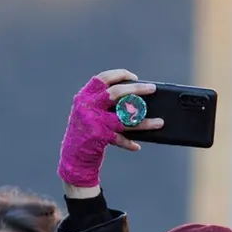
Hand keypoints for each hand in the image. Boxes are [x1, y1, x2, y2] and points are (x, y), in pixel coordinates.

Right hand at [58, 69, 162, 190]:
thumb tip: (136, 99)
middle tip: (152, 89)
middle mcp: (87, 105)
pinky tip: (137, 146)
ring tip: (159, 122)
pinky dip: (129, 143)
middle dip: (137, 89)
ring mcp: (93, 120)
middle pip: (116, 92)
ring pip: (124, 117)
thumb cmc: (86, 132)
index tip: (134, 77)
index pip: (103, 78)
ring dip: (144, 121)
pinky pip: (120, 138)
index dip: (119, 75)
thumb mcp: (89, 113)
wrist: (72, 156)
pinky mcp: (98, 136)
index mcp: (84, 96)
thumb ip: (104, 104)